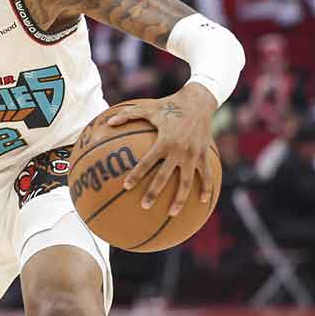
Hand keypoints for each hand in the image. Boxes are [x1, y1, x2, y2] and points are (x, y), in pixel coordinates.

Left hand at [104, 84, 215, 216]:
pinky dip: (206, 187)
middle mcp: (179, 150)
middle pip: (165, 176)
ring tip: (172, 214)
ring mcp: (193, 154)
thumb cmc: (169, 105)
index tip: (126, 186)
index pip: (147, 162)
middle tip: (144, 206)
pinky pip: (206, 174)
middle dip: (154, 192)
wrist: (198, 101)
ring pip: (187, 181)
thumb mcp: (148, 108)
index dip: (136, 174)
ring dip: (180, 199)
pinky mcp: (204, 154)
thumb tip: (108, 122)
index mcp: (164, 141)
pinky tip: (203, 201)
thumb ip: (128, 115)